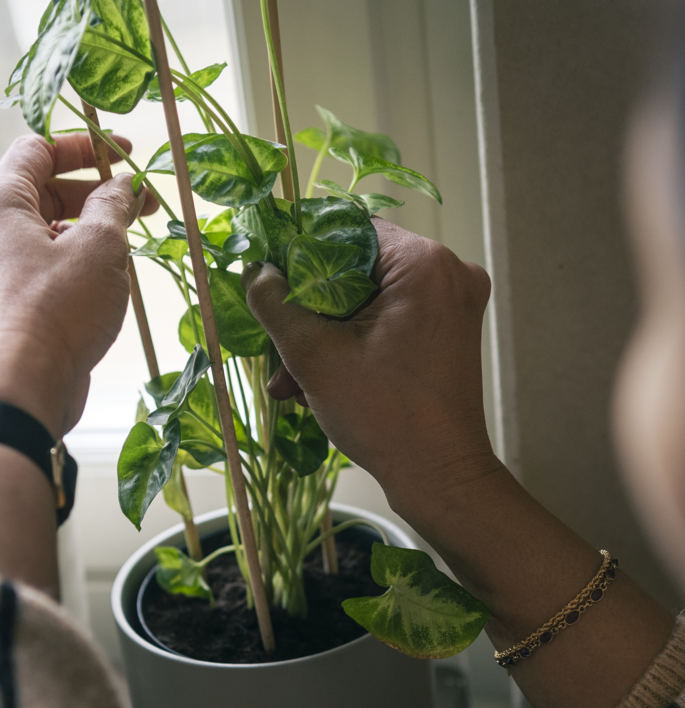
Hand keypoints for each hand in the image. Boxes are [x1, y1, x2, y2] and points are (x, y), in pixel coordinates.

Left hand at [0, 133, 156, 436]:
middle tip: (143, 206)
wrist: (24, 388)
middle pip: (44, 193)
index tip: (125, 153)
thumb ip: (114, 206)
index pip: (36, 149)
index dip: (84, 145)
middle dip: (97, 195)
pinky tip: (108, 287)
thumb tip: (124, 186)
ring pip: (48, 237)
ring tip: (128, 251)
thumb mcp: (100, 247)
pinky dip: (76, 269)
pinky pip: (45, 273)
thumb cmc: (58, 310)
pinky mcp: (9, 310)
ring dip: (91, 236)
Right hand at [241, 219, 495, 519]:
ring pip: (367, 301)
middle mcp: (449, 273)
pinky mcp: (449, 333)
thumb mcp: (313, 356)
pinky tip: (317, 383)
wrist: (439, 476)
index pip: (348, 230)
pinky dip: (353, 346)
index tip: (269, 281)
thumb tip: (254, 270)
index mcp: (424, 264)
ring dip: (325, 337)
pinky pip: (388, 322)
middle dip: (310, 312)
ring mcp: (453, 305)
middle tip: (277, 346)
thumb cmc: (383, 416)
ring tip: (289, 380)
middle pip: (356, 270)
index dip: (301, 253)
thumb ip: (275, 304)